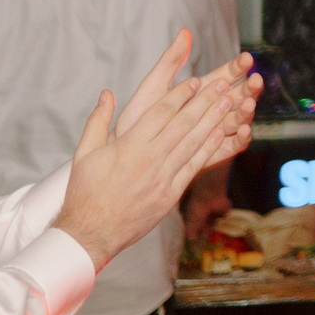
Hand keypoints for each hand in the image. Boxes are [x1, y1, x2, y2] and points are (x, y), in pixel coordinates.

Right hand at [54, 33, 260, 269]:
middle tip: (224, 82)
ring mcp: (162, 177)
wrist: (91, 234)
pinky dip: (210, 148)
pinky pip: (194, 166)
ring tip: (230, 101)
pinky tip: (221, 133)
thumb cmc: (85, 193)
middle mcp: (148, 159)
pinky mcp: (170, 194)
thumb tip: (106, 93)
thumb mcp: (84, 155)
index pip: (160, 113)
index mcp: (127, 147)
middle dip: (206, 101)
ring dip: (214, 119)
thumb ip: (97, 121)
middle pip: (183, 123)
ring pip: (193, 142)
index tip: (196, 80)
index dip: (181, 94)